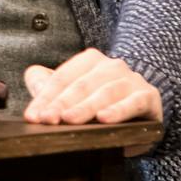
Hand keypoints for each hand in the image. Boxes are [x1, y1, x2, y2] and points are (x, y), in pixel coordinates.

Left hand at [23, 47, 162, 131]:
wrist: (144, 110)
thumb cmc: (102, 102)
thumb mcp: (75, 92)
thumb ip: (50, 84)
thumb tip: (32, 79)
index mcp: (91, 61)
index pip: (63, 77)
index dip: (46, 96)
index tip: (33, 116)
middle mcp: (112, 66)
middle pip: (82, 84)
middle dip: (62, 103)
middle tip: (47, 120)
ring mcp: (131, 80)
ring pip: (105, 92)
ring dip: (86, 107)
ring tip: (69, 120)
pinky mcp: (148, 97)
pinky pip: (133, 102)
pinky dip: (118, 111)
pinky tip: (104, 120)